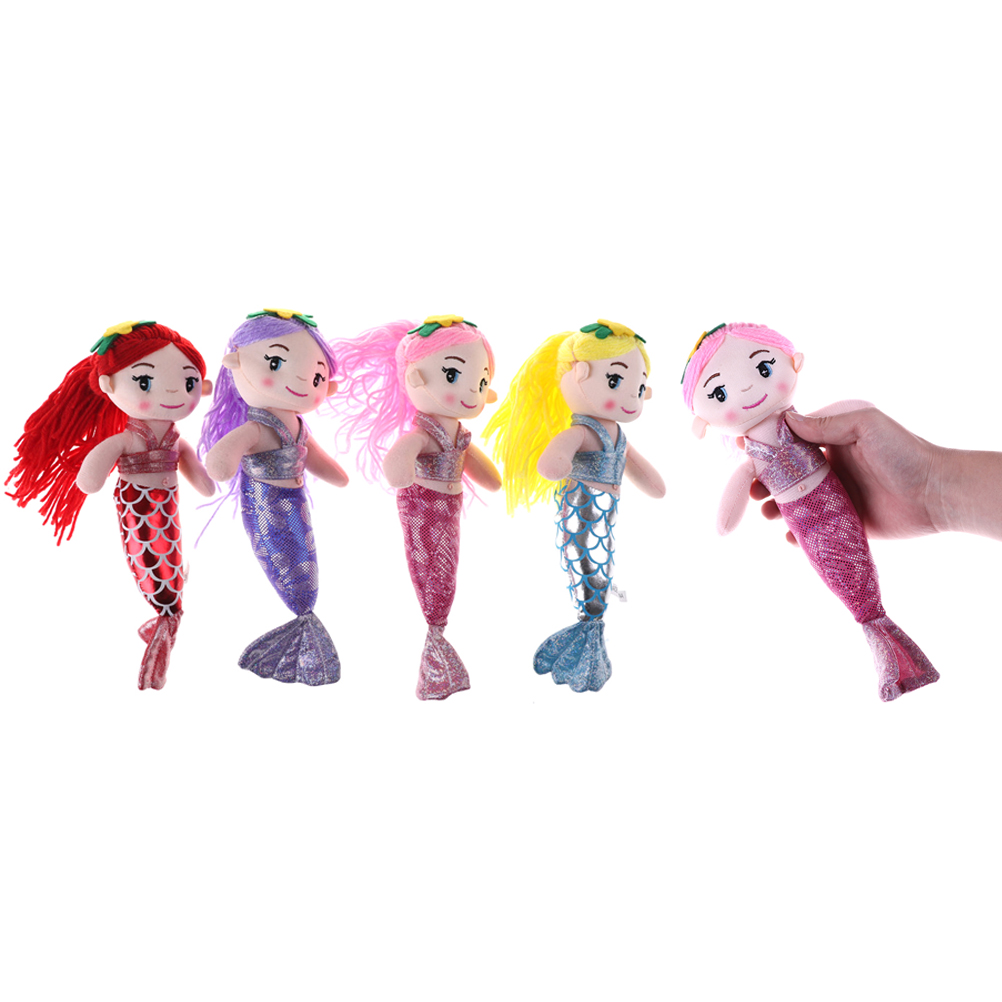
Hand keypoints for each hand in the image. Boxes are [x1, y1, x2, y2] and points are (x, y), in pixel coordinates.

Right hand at [751, 407, 943, 542]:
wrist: (938, 493)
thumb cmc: (906, 452)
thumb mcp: (865, 426)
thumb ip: (826, 424)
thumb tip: (786, 421)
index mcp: (832, 443)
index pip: (791, 445)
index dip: (767, 450)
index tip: (746, 454)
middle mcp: (830, 470)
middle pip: (786, 477)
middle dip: (765, 483)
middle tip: (754, 491)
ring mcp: (836, 498)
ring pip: (795, 505)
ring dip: (777, 509)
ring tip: (768, 514)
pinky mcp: (844, 524)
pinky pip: (813, 531)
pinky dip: (798, 536)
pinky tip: (791, 537)